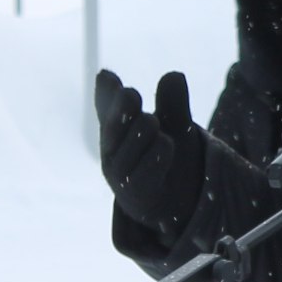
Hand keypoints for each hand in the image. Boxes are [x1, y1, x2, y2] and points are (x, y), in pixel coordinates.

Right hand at [94, 69, 204, 236]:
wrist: (176, 206)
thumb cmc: (170, 161)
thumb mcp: (176, 125)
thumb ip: (172, 102)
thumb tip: (174, 75)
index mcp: (116, 131)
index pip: (105, 106)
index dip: (106, 92)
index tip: (108, 77)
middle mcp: (111, 151)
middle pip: (115, 118)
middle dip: (126, 104)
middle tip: (136, 98)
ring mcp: (119, 173)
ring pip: (141, 131)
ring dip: (153, 127)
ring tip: (160, 134)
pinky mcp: (134, 193)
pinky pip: (153, 159)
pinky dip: (162, 150)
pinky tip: (166, 147)